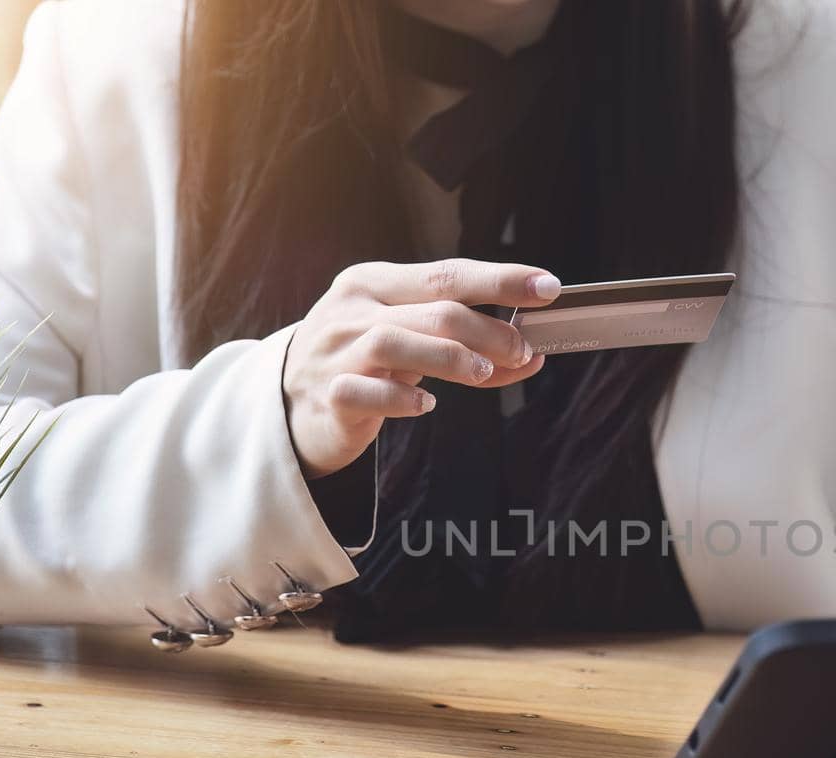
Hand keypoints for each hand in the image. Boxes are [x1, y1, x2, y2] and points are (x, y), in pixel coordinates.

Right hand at [282, 258, 559, 478]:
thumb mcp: (410, 344)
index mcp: (374, 283)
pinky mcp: (327, 395)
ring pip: (397, 342)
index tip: (547, 287)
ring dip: (451, 357)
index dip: (500, 279)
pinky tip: (425, 404)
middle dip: (488, 327)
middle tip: (524, 349)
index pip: (447, 273)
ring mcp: (335, 351)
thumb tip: (529, 355)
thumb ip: (463, 345)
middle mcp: (352, 309)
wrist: (288, 403)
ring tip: (485, 373)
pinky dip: (401, 397)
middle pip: (432, 308)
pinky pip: (365, 391)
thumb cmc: (362, 364)